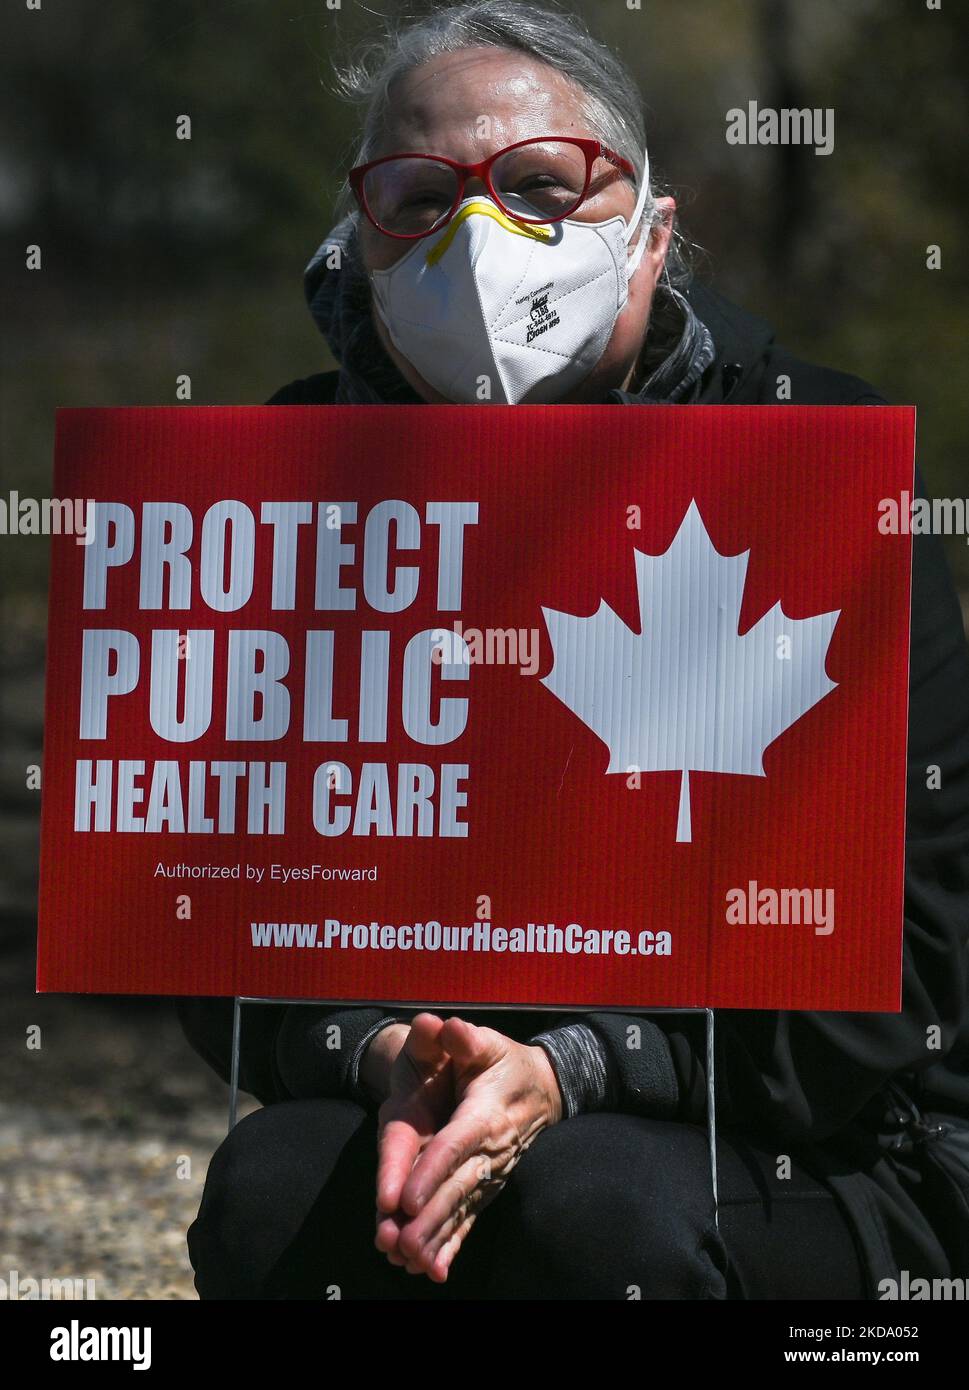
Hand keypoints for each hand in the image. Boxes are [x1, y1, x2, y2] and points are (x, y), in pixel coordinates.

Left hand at [384, 1017, 562, 1281]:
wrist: (544, 1088)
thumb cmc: (505, 1061)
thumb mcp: (486, 1041)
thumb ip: (463, 1038)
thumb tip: (445, 1027)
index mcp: (484, 1112)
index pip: (456, 1144)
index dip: (432, 1170)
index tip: (406, 1199)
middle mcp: (491, 1148)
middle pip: (457, 1187)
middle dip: (429, 1217)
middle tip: (401, 1243)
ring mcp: (491, 1172)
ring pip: (462, 1209)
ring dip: (437, 1237)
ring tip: (410, 1262)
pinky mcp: (488, 1186)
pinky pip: (469, 1219)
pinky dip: (452, 1245)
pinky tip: (433, 1271)